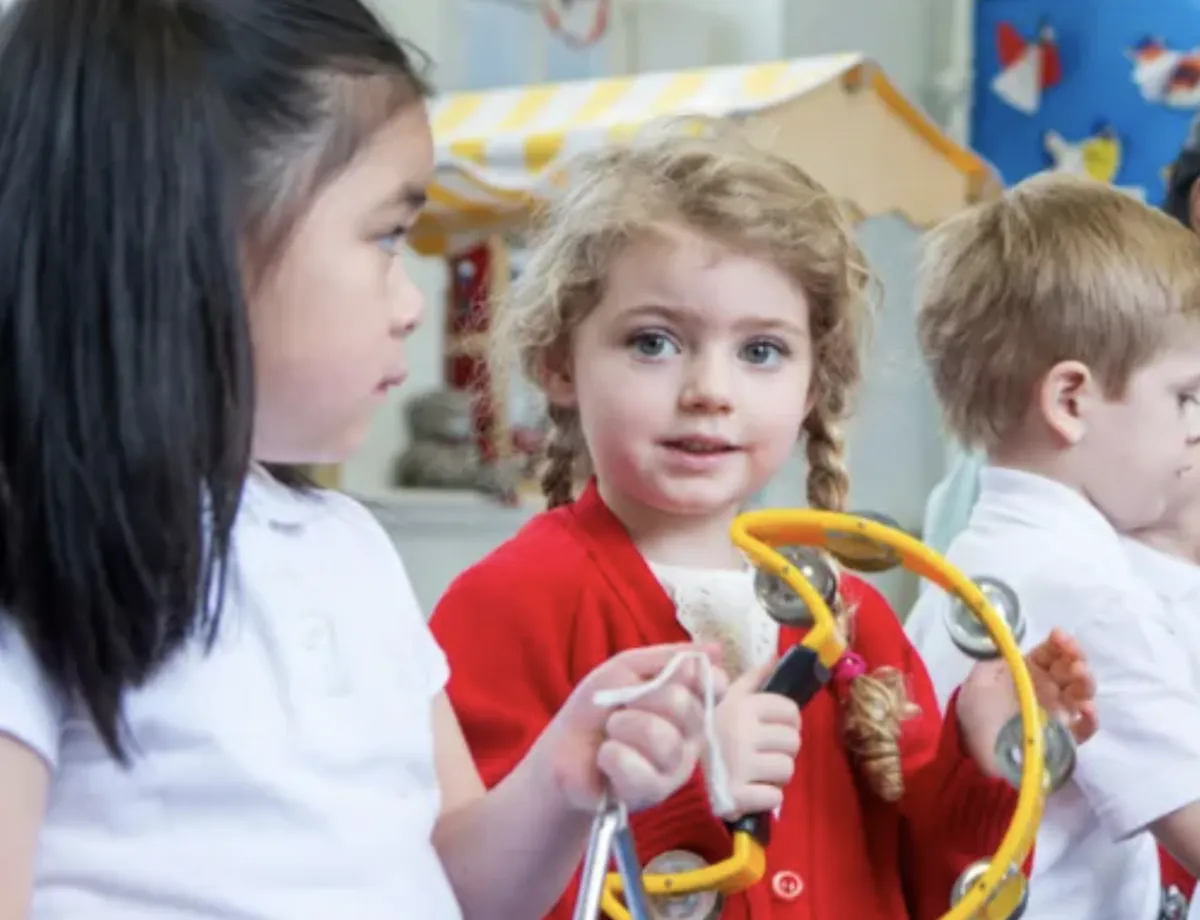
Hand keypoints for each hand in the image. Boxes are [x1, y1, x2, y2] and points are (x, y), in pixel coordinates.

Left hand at [537, 643, 728, 813]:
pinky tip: (606, 758)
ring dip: (624, 727)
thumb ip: (668, 658)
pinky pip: (643, 773)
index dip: (699, 677)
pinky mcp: (654, 794)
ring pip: (664, 740)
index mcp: (688, 701)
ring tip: (610, 732)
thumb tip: (716, 650)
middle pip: (687, 707)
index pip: (715, 685)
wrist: (563, 750)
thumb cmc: (597, 707)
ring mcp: (675, 767)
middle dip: (644, 699)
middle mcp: (690, 735)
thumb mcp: (626, 668)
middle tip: (623, 705)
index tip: (676, 674)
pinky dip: (614, 757)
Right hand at [711, 657, 801, 819]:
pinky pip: (774, 797)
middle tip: (762, 751)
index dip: (786, 720)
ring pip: (787, 769)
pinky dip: (766, 797)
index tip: (773, 727)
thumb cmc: (707, 732)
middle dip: (781, 748)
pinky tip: (750, 790)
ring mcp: (741, 765)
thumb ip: (751, 679)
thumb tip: (774, 657)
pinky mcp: (738, 796)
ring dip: (775, 774)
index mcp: (742, 706)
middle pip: (793, 741)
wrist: (670, 770)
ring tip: (756, 771)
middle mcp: (743, 732)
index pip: (789, 710)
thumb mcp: (724, 698)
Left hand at [958, 628, 1097, 776]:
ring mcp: (1057, 715)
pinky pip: (1083, 730)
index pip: (1052, 653)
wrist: (971, 750)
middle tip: (1072, 657)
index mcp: (1029, 672)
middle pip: (1071, 670)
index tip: (1059, 636)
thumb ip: (997, 658)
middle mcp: (1047, 690)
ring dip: (1085, 683)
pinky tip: (1085, 709)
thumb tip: (1016, 639)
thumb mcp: (980, 678)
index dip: (1059, 643)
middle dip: (1076, 659)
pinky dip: (1090, 720)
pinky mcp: (1062, 740)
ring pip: (1082, 695)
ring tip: (1078, 675)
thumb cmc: (975, 711)